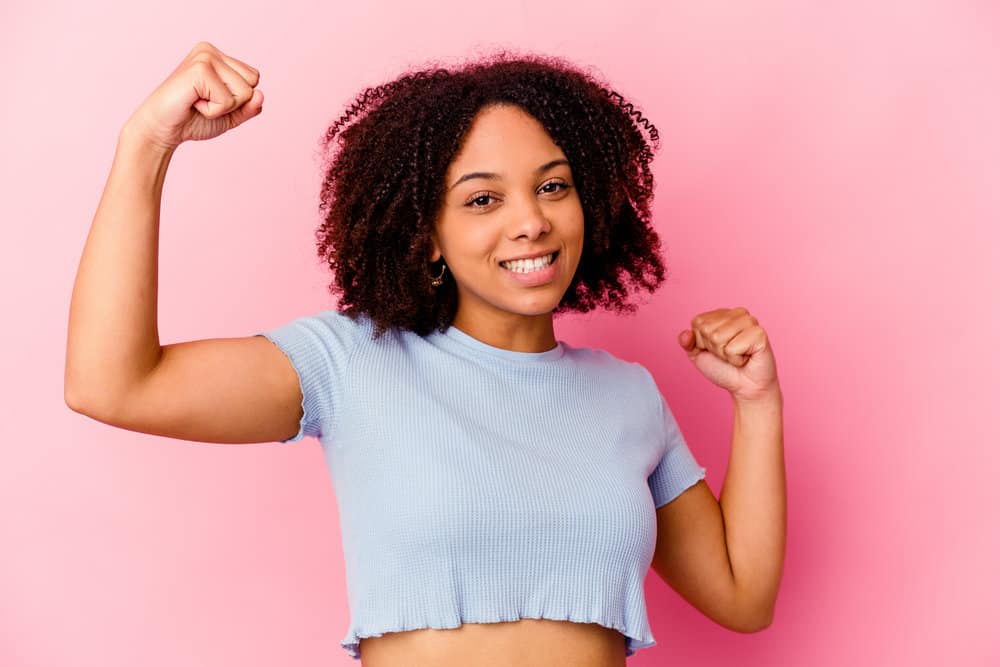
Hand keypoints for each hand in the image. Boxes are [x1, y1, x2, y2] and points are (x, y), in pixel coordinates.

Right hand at [123, 41, 263, 151]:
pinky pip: (227, 100)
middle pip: (252, 83)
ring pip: (244, 92)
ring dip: (223, 107)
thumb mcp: (230, 116)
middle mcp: (210, 51)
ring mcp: (204, 57)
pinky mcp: (198, 70)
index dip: (239, 99)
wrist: (163, 129)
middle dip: (233, 102)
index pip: (254, 78)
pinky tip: (193, 103)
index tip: (212, 99)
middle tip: (204, 102)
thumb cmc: (193, 119)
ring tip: (198, 102)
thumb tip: (261, 95)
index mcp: (218, 56)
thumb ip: (250, 107)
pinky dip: (213, 111)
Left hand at [678, 307, 779, 402]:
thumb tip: (685, 334)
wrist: (746, 387)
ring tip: (738, 355)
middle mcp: (737, 313)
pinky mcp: (759, 333)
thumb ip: (687, 342)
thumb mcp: (698, 355)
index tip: (716, 349)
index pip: (697, 322)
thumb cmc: (724, 369)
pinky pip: (733, 348)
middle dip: (714, 348)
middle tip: (728, 354)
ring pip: (718, 337)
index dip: (702, 342)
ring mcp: (750, 321)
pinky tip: (746, 358)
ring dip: (725, 354)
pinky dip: (736, 359)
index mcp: (722, 314)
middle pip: (707, 329)